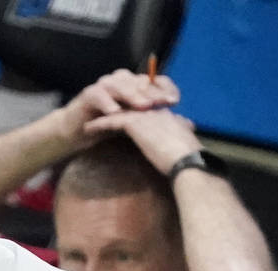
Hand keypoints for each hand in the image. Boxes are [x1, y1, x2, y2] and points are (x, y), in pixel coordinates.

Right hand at [58, 68, 179, 151]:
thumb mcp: (136, 124)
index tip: (175, 101)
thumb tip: (189, 124)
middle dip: (151, 93)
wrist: (77, 131)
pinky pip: (99, 96)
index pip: (153, 80)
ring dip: (132, 96)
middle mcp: (121, 81)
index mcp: (134, 85)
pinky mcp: (89, 94)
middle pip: (139, 82)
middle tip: (161, 103)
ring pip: (121, 85)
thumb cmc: (107, 127)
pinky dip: (107, 103)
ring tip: (142, 107)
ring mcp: (104, 86)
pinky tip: (115, 112)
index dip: (165, 88)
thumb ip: (157, 121)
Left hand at [82, 106, 201, 175]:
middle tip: (100, 109)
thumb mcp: (185, 143)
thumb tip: (185, 142)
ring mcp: (144, 114)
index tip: (120, 111)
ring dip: (103, 112)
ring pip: (118, 108)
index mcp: (167, 115)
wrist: (187, 162)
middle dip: (115, 105)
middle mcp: (155, 110)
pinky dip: (99, 123)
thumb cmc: (189, 159)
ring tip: (89, 117)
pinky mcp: (135, 123)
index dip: (131, 107)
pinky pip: (111, 120)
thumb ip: (181, 137)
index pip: (145, 105)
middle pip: (129, 102)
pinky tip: (87, 128)